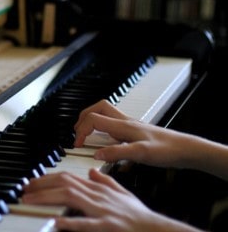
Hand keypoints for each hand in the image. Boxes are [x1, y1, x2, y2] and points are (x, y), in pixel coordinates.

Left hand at [20, 168, 202, 231]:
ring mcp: (102, 211)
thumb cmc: (139, 215)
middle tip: (24, 189)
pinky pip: (87, 223)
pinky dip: (70, 222)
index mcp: (99, 189)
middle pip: (65, 183)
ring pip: (71, 197)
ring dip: (47, 198)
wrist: (157, 230)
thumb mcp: (121, 193)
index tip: (31, 181)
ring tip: (29, 201)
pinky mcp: (107, 226)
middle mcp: (98, 196)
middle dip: (42, 184)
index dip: (47, 177)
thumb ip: (105, 181)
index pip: (68, 177)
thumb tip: (93, 170)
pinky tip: (55, 222)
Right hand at [73, 100, 188, 167]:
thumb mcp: (140, 154)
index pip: (93, 119)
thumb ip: (117, 153)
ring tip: (87, 133)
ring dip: (93, 119)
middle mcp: (125, 122)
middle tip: (77, 132)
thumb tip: (96, 154)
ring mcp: (130, 125)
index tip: (77, 144)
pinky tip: (107, 141)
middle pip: (97, 109)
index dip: (81, 131)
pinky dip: (104, 128)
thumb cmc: (167, 150)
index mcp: (122, 125)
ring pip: (105, 114)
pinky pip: (114, 124)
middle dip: (83, 118)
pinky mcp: (135, 131)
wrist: (186, 149)